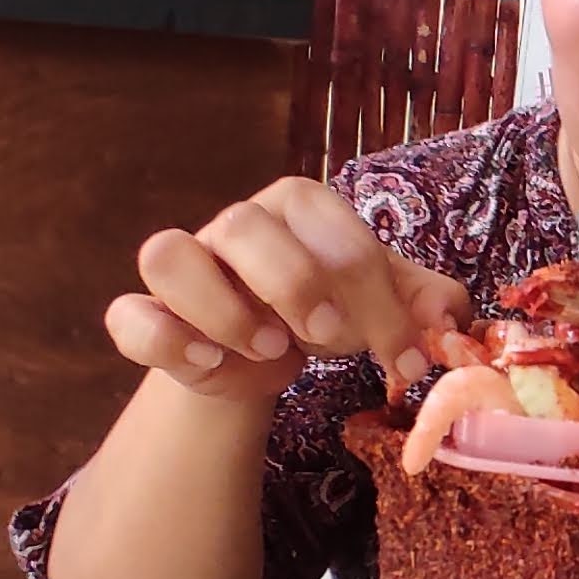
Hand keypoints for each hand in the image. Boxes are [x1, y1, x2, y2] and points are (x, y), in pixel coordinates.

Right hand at [105, 176, 469, 404]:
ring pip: (168, 254)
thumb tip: (450, 319)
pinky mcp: (146, 313)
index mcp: (300, 212)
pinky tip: (206, 366)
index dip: (376, 297)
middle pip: (243, 223)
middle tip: (326, 336)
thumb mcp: (382, 306)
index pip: (333, 232)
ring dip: (218, 305)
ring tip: (266, 349)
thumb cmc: (325, 312)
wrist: (261, 354)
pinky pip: (128, 314)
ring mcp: (186, 268)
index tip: (405, 359)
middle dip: (292, 281)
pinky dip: (161, 338)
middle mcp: (236, 229)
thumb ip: (423, 305)